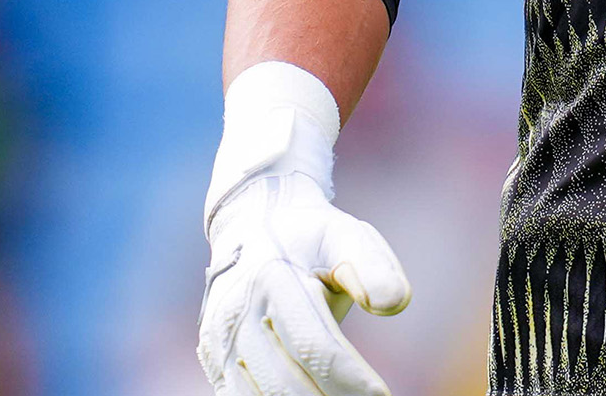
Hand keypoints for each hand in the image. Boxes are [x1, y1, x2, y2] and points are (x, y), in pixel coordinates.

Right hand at [198, 63, 411, 395]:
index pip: (314, 345)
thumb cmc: (311, 237)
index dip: (350, 379)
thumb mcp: (347, 235)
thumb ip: (374, 268)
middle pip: (285, 384)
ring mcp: (219, 341)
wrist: (252, 225)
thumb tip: (391, 305)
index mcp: (272, 278)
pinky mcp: (213, 360)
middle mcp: (237, 313)